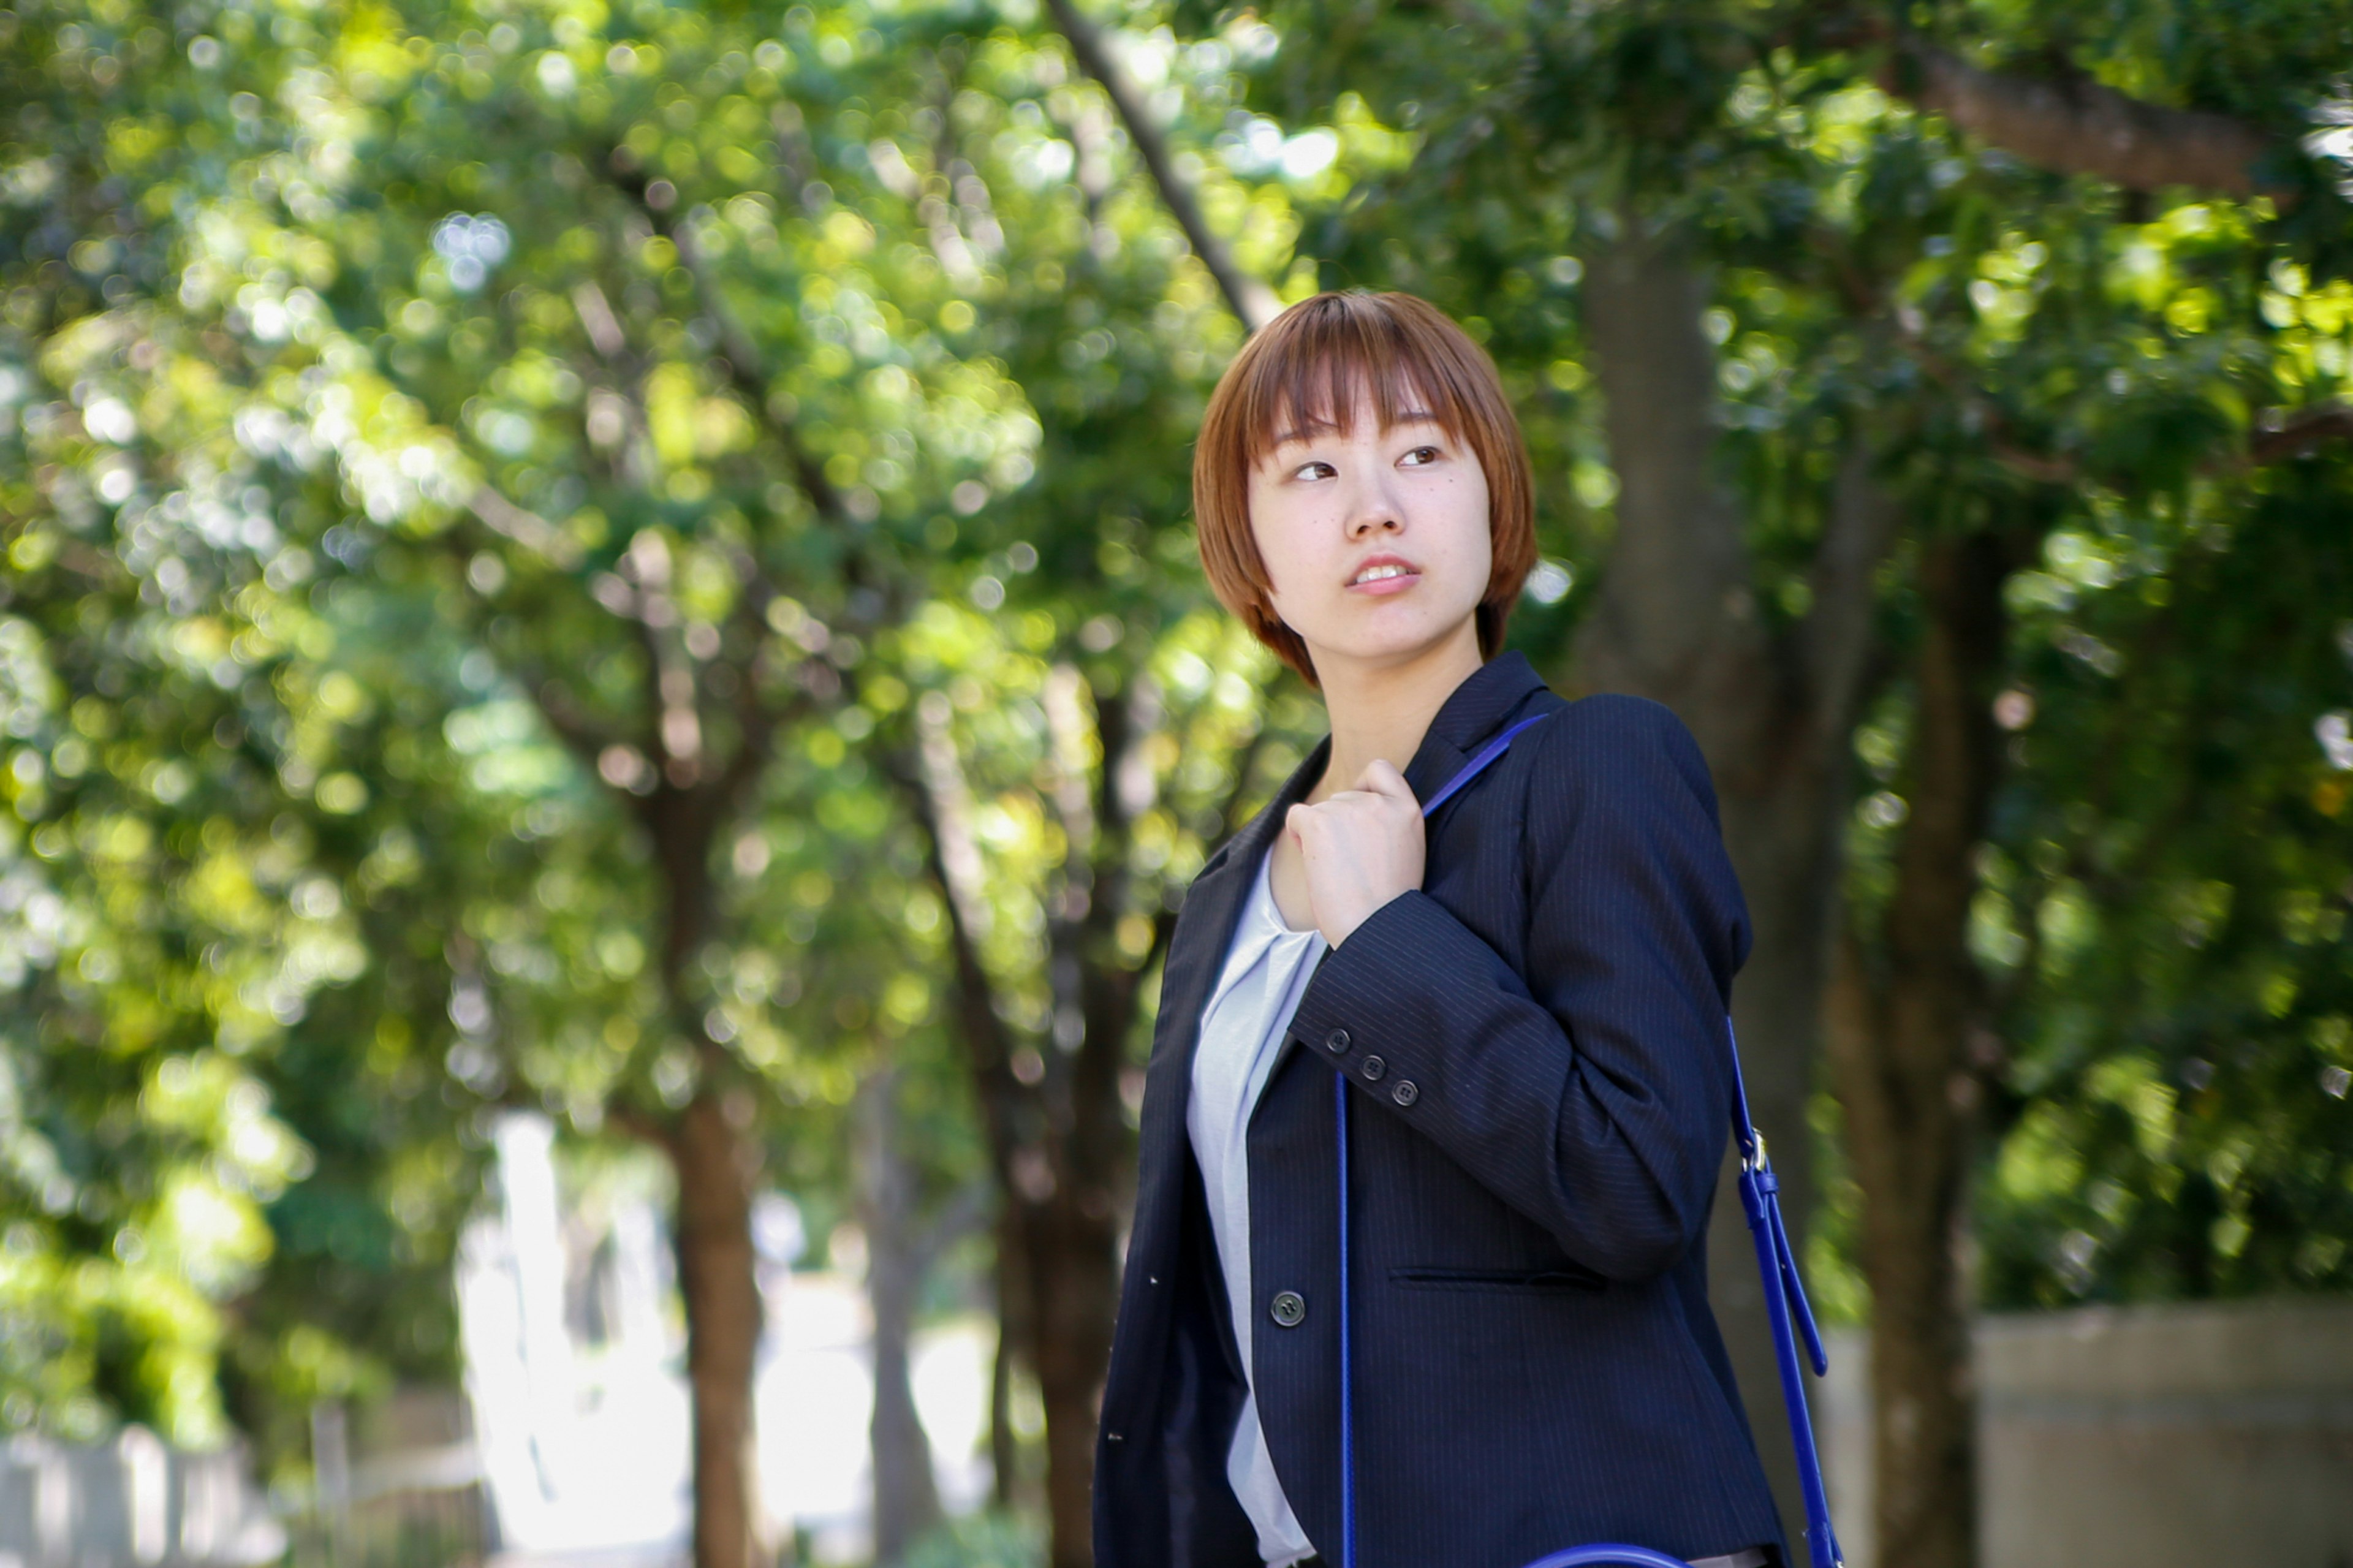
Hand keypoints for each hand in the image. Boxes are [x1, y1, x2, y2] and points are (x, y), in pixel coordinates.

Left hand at [1284, 759, 1424, 947]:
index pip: (1380, 770)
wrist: (1375, 930)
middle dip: (1339, 825)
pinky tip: (1313, 861)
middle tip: (1350, 865)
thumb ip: (1388, 826)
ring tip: (1337, 872)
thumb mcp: (1407, 854)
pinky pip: (1296, 815)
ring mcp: (1349, 809)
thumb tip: (1353, 814)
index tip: (1359, 815)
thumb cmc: (1387, 907)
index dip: (1363, 787)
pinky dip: (1297, 835)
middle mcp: (1379, 803)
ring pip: (1320, 810)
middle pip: (1343, 797)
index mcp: (1409, 811)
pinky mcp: (1320, 822)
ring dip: (1320, 836)